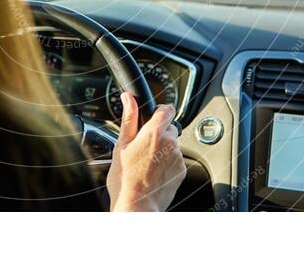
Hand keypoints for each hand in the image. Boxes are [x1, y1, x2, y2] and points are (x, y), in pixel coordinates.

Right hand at [106, 93, 186, 211]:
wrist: (137, 206)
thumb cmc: (125, 179)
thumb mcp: (121, 145)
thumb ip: (129, 118)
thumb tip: (128, 98)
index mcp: (154, 132)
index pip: (167, 109)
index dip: (160, 111)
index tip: (154, 116)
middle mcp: (170, 142)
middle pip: (169, 128)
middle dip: (159, 134)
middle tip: (143, 147)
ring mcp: (178, 157)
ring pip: (173, 145)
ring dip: (163, 149)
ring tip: (146, 163)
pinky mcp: (182, 171)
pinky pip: (176, 160)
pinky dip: (168, 163)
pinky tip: (153, 172)